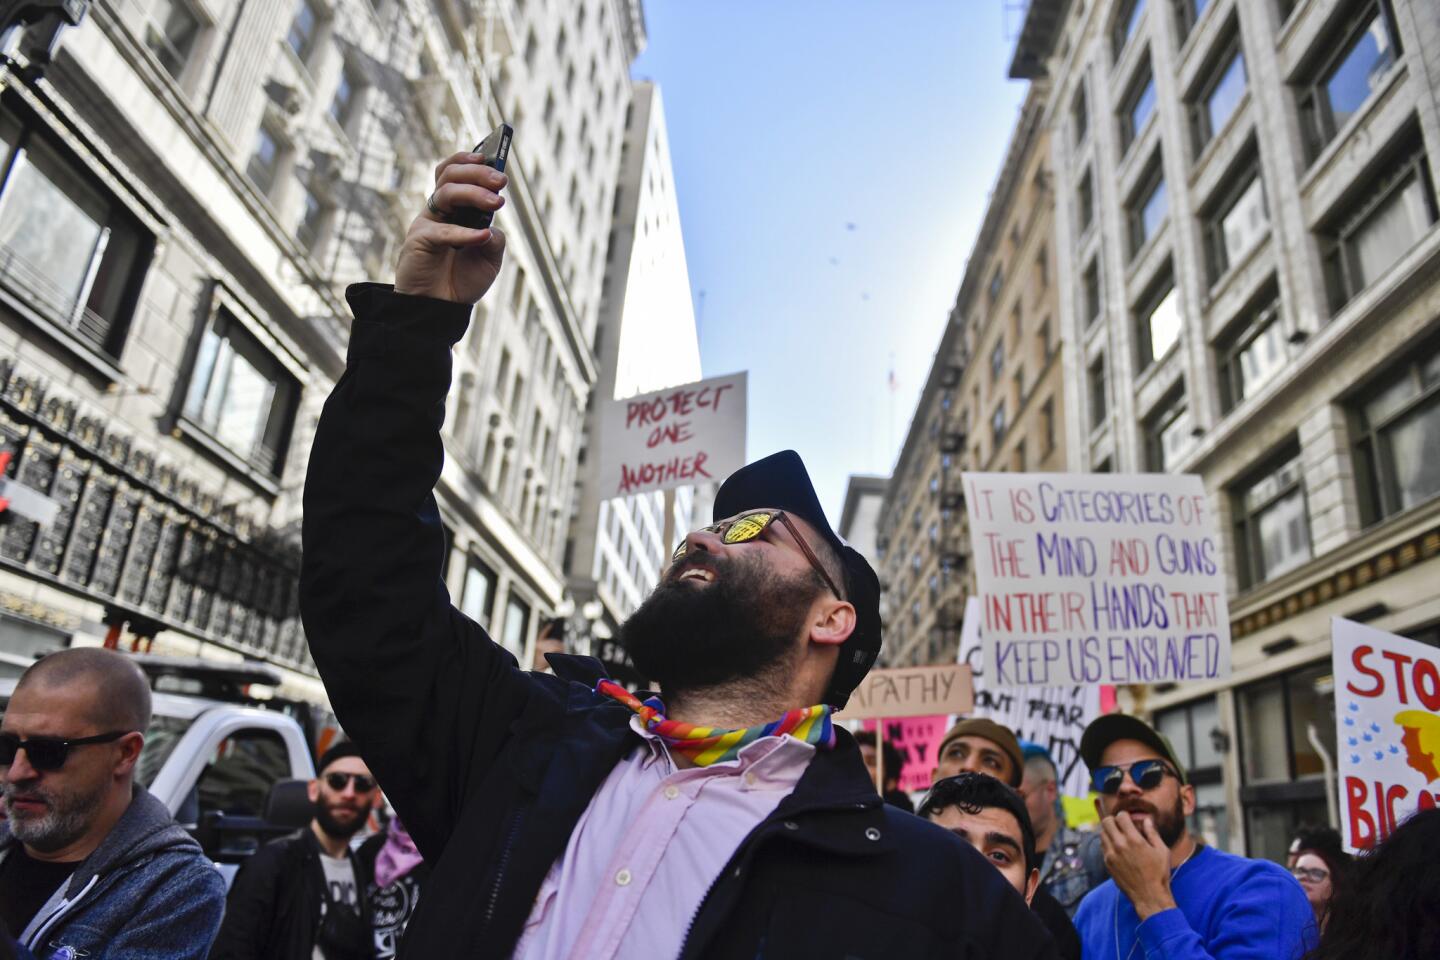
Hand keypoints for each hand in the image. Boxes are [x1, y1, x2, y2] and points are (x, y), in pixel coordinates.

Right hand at [394, 151, 508, 303]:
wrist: (440, 310)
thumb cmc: (461, 282)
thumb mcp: (489, 260)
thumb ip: (494, 239)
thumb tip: (492, 226)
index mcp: (455, 209)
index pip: (457, 173)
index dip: (472, 161)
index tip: (494, 156)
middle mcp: (440, 211)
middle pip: (451, 175)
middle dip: (478, 172)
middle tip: (501, 180)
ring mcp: (427, 223)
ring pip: (446, 192)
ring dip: (474, 193)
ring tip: (497, 203)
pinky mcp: (418, 240)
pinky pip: (443, 230)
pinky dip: (465, 233)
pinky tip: (482, 237)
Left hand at [1100, 813, 1176, 919]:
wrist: (1149, 896)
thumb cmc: (1159, 874)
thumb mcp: (1162, 851)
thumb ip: (1152, 833)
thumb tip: (1146, 820)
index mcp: (1134, 840)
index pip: (1120, 816)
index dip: (1125, 815)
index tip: (1129, 819)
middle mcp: (1119, 845)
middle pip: (1106, 822)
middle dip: (1113, 820)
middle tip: (1120, 825)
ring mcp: (1111, 855)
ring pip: (1102, 833)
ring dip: (1109, 831)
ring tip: (1118, 836)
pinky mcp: (1107, 863)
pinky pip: (1102, 846)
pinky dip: (1107, 843)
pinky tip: (1117, 847)